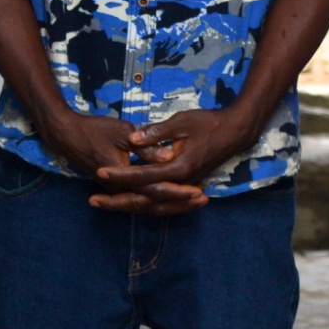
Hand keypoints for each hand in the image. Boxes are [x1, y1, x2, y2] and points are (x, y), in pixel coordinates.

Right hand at [40, 109, 207, 216]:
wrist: (67, 136)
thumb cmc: (95, 130)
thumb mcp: (122, 133)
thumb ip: (146, 147)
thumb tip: (168, 157)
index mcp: (123, 177)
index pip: (156, 189)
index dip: (178, 190)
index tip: (198, 190)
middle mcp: (120, 189)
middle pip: (154, 203)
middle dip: (180, 202)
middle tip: (203, 199)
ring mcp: (117, 190)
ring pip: (148, 205)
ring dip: (171, 204)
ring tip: (194, 201)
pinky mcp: (116, 187)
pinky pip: (141, 199)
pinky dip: (159, 199)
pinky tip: (173, 196)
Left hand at [85, 107, 259, 210]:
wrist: (235, 132)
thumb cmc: (209, 123)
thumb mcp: (182, 122)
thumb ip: (157, 133)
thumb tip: (134, 138)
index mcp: (178, 168)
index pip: (143, 175)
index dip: (120, 174)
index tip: (100, 172)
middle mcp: (180, 183)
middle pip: (145, 199)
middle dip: (117, 201)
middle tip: (93, 201)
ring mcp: (184, 186)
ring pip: (153, 205)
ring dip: (129, 206)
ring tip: (105, 205)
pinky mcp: (186, 185)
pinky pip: (162, 201)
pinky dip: (146, 203)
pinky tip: (131, 201)